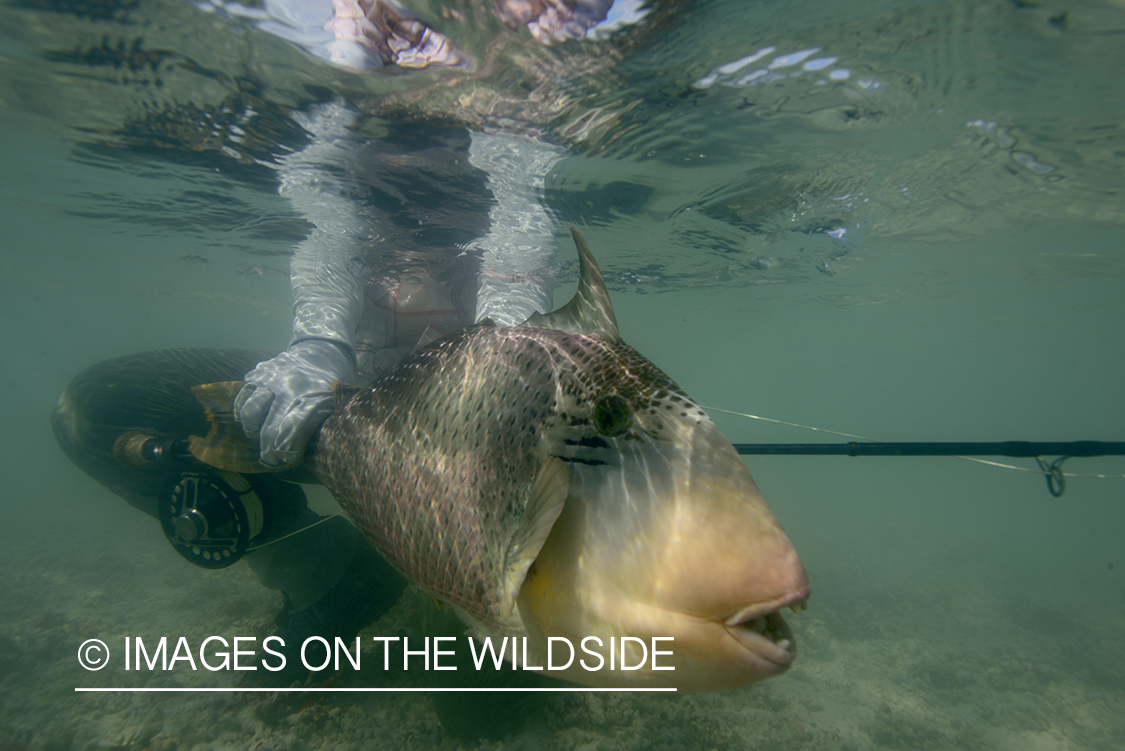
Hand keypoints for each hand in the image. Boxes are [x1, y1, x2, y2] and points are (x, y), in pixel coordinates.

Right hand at [234, 340, 355, 467]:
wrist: (322, 346)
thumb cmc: (332, 382)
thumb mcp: (337, 402)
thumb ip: (324, 423)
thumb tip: (312, 453)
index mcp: (314, 398)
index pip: (293, 432)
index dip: (287, 452)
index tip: (288, 459)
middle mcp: (290, 389)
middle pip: (270, 428)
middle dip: (269, 451)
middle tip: (272, 459)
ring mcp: (271, 379)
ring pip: (250, 411)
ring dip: (252, 431)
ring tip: (258, 437)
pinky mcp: (259, 372)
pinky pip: (242, 396)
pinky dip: (242, 411)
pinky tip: (252, 420)